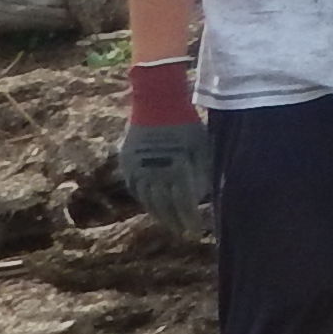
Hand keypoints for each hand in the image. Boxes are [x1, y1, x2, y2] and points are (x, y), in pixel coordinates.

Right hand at [117, 119, 213, 244]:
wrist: (156, 100)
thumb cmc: (186, 122)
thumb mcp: (202, 145)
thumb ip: (204, 171)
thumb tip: (206, 196)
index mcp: (176, 168)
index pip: (184, 202)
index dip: (189, 218)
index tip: (195, 231)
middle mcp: (155, 172)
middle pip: (165, 205)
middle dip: (175, 221)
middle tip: (182, 233)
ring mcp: (138, 167)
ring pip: (147, 199)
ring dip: (158, 214)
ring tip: (167, 223)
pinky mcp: (127, 162)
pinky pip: (134, 188)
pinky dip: (143, 199)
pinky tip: (151, 205)